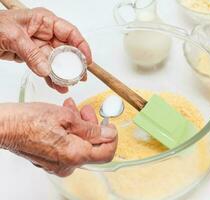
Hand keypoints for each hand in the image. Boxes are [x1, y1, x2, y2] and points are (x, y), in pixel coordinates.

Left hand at [0, 8, 91, 92]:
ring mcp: (39, 45)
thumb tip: (46, 69)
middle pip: (66, 49)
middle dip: (74, 64)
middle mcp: (44, 32)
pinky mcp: (33, 57)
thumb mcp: (13, 36)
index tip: (86, 60)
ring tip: (68, 84)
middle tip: (80, 76)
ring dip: (63, 74)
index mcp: (44, 21)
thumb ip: (31, 53)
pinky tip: (57, 85)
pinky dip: (51, 78)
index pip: (70, 32)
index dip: (81, 46)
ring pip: (57, 61)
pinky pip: (46, 68)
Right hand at [0, 98, 116, 176]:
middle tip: (86, 110)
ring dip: (81, 125)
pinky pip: (69, 147)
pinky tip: (65, 117)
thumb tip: (108, 134)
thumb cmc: (28, 121)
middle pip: (93, 147)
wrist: (4, 126)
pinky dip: (71, 132)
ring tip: (73, 109)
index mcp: (75, 155)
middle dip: (93, 126)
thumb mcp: (66, 117)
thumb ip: (91, 129)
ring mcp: (58, 164)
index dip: (112, 137)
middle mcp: (67, 164)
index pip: (107, 152)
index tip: (110, 124)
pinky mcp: (51, 160)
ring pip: (81, 144)